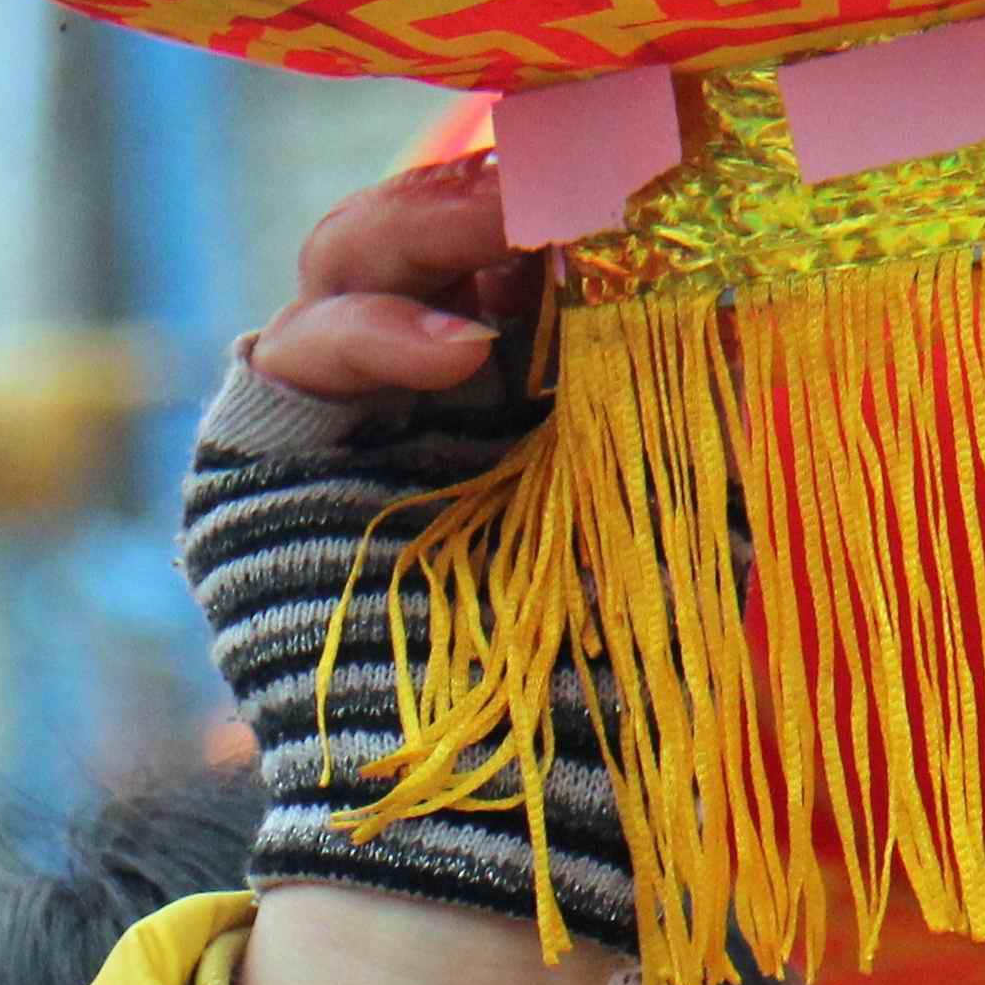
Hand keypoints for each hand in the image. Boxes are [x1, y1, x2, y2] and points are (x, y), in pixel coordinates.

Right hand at [204, 156, 620, 984]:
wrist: (503, 817)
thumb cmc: (611, 685)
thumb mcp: (687, 506)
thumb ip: (692, 382)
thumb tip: (726, 238)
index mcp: (527, 387)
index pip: (522, 238)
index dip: (563, 190)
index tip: (637, 167)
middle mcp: (426, 391)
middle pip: (421, 227)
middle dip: (483, 192)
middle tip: (555, 185)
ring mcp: (338, 425)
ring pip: (340, 259)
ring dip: (418, 227)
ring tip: (505, 240)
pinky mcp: (259, 471)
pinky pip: (283, 352)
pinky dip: (365, 331)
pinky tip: (455, 356)